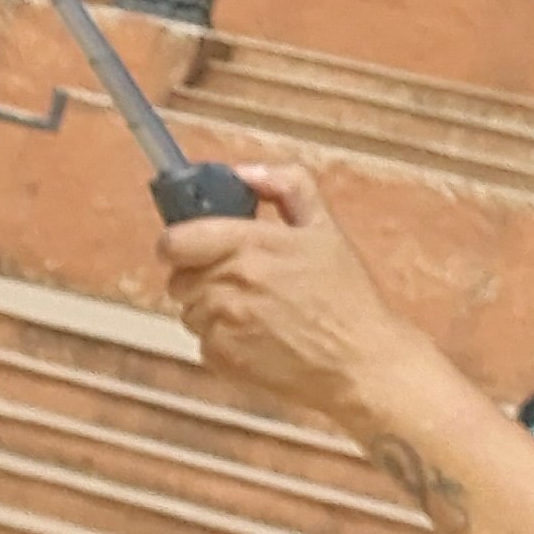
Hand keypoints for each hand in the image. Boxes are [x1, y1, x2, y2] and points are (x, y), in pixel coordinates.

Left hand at [156, 152, 445, 435]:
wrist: (359, 361)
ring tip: (258, 311)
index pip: (174, 241)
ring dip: (211, 309)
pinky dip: (222, 338)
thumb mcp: (325, 227)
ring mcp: (222, 323)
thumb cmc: (346, 295)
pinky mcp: (220, 357)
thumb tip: (242, 172)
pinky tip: (259, 337)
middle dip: (201, 276)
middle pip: (178, 278)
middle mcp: (229, 283)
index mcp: (250, 244)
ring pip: (189, 310)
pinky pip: (202, 341)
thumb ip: (286, 186)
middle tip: (242, 281)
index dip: (180, 243)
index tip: (195, 246)